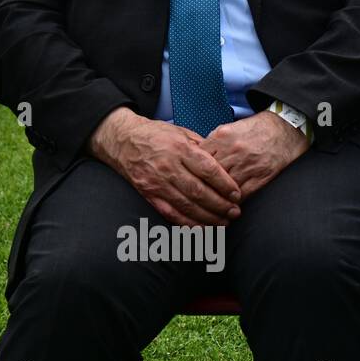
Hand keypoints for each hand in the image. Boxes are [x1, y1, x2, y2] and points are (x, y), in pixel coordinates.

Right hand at [90, 107, 242, 226]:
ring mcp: (156, 182)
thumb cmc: (155, 134)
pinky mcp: (148, 194)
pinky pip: (170, 213)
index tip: (237, 194)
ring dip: (208, 217)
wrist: (122, 141)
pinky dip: (187, 223)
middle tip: (235, 212)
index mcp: (179, 148)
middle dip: (220, 205)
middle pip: (199, 191)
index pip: (208, 170)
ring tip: (224, 222)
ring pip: (187, 206)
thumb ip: (201, 147)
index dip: (225, 184)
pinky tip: (201, 228)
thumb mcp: (180, 132)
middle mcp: (168, 166)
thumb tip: (223, 163)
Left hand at [201, 111, 308, 198]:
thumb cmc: (254, 130)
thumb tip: (195, 158)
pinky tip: (226, 205)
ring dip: (216, 197)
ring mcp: (248, 165)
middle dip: (202, 185)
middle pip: (209, 174)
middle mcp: (234, 150)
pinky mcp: (261, 176)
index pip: (199, 157)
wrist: (283, 131)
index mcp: (222, 136)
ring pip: (224, 187)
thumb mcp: (228, 129)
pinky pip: (242, 194)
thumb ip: (211, 143)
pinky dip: (233, 201)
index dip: (192, 169)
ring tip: (208, 204)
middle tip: (194, 195)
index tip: (188, 177)